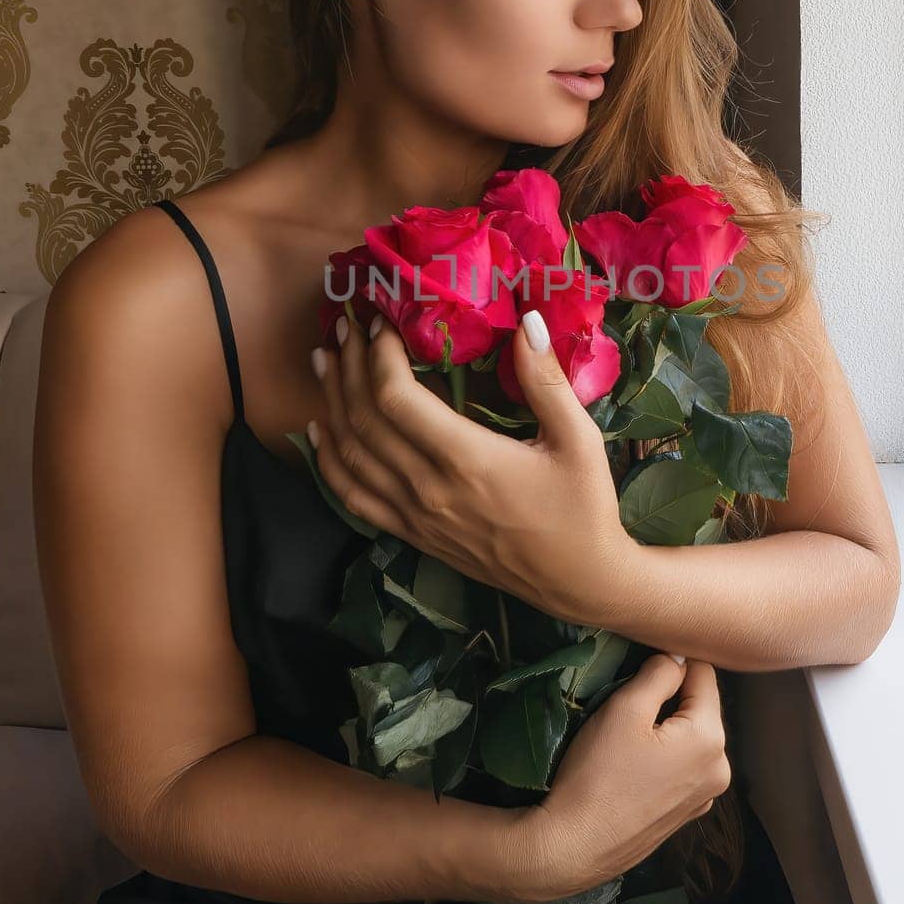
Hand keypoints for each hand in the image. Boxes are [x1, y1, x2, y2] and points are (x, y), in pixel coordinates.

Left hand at [307, 310, 640, 622]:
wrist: (579, 582)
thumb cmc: (583, 508)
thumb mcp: (579, 440)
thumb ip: (547, 381)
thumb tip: (529, 321)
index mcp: (468, 461)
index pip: (397, 398)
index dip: (379, 354)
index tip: (382, 321)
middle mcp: (430, 490)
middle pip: (364, 419)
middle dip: (350, 366)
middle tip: (345, 327)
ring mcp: (416, 516)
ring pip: (351, 454)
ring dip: (332, 402)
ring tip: (325, 361)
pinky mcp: (413, 534)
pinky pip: (354, 496)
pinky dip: (329, 460)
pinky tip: (319, 431)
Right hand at [510, 653, 731, 903]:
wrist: (574, 847)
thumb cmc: (597, 773)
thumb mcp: (625, 709)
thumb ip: (660, 673)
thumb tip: (679, 657)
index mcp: (711, 739)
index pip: (704, 675)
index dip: (672, 662)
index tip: (641, 664)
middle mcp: (720, 769)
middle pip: (700, 708)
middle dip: (670, 696)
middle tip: (627, 700)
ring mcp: (704, 798)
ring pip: (690, 738)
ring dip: (666, 727)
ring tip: (627, 733)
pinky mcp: (685, 815)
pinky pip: (682, 768)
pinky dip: (664, 756)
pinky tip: (633, 764)